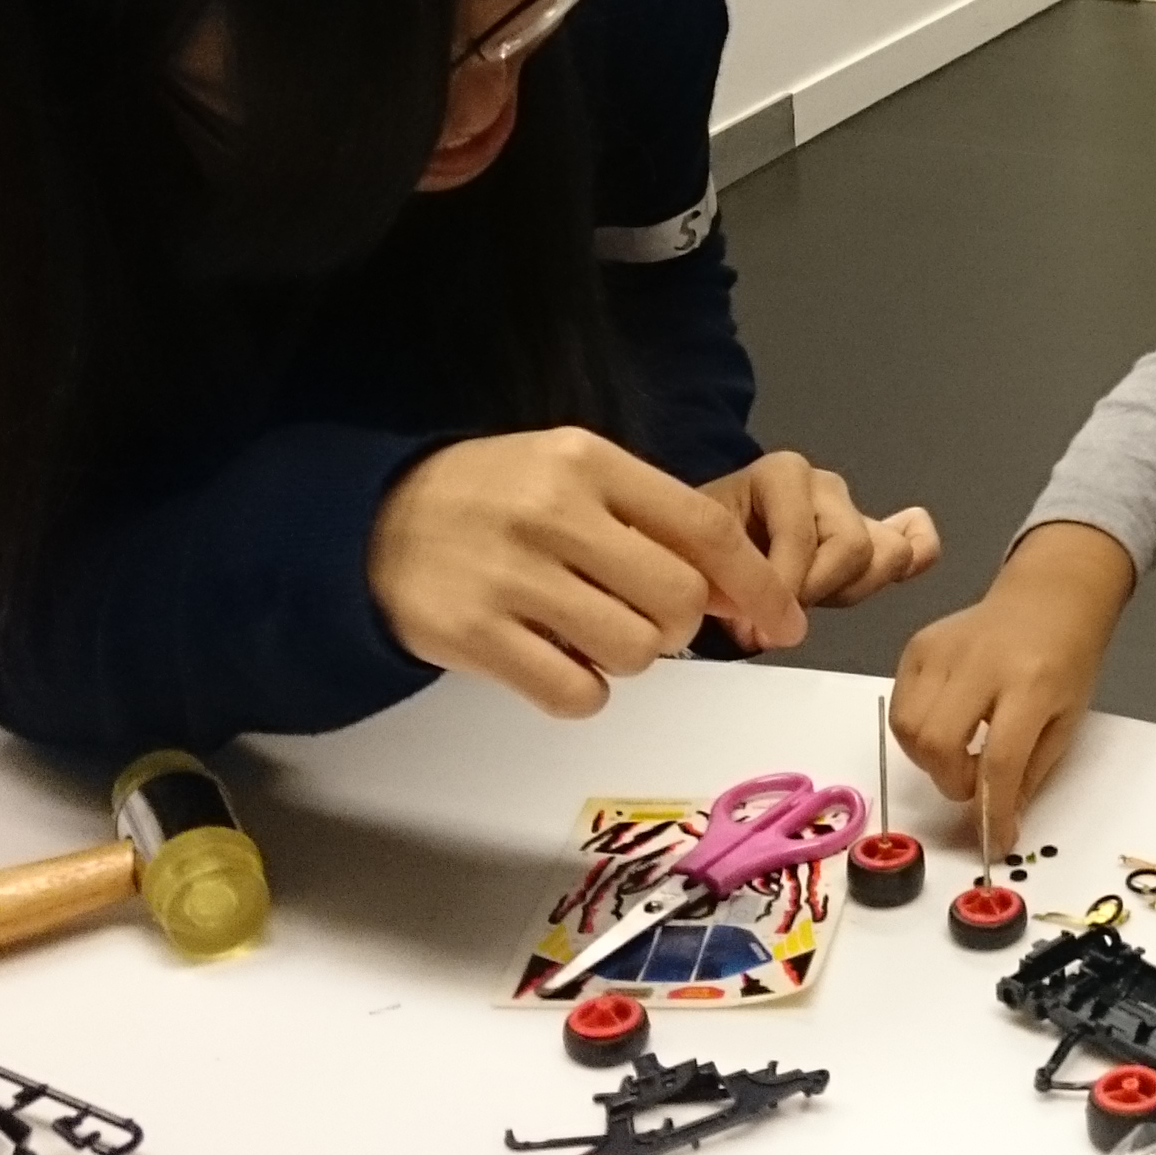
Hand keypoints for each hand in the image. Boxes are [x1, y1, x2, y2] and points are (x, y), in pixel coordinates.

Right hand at [367, 427, 802, 717]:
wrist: (370, 523)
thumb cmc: (492, 499)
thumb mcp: (571, 476)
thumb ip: (655, 521)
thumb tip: (745, 588)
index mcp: (586, 462)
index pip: (704, 527)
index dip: (756, 582)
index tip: (785, 617)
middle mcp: (552, 513)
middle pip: (677, 600)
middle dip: (681, 626)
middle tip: (646, 618)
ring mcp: (510, 576)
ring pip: (633, 652)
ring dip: (629, 658)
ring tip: (588, 631)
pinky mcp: (475, 636)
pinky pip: (576, 692)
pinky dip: (583, 691)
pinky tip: (556, 660)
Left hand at [701, 450, 942, 608]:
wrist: (700, 545)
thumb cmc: (698, 548)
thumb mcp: (700, 559)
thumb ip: (729, 585)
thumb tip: (765, 628)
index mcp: (782, 474)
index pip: (801, 537)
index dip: (780, 590)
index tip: (751, 630)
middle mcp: (825, 485)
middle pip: (853, 545)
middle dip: (816, 592)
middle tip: (773, 620)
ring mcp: (854, 510)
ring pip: (886, 555)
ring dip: (848, 590)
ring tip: (806, 603)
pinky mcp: (873, 537)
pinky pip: (916, 542)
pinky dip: (913, 558)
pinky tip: (887, 576)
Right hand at [889, 522, 1134, 848]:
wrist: (1049, 598)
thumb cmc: (1066, 661)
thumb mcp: (1067, 720)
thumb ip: (1030, 771)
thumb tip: (999, 822)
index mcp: (1033, 682)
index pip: (1001, 759)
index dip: (993, 810)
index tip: (997, 839)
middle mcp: (982, 662)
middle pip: (939, 741)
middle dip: (952, 781)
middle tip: (974, 783)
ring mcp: (944, 648)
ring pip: (908, 728)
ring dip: (931, 761)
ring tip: (960, 755)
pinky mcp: (919, 645)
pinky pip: (900, 706)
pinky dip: (916, 732)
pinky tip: (945, 727)